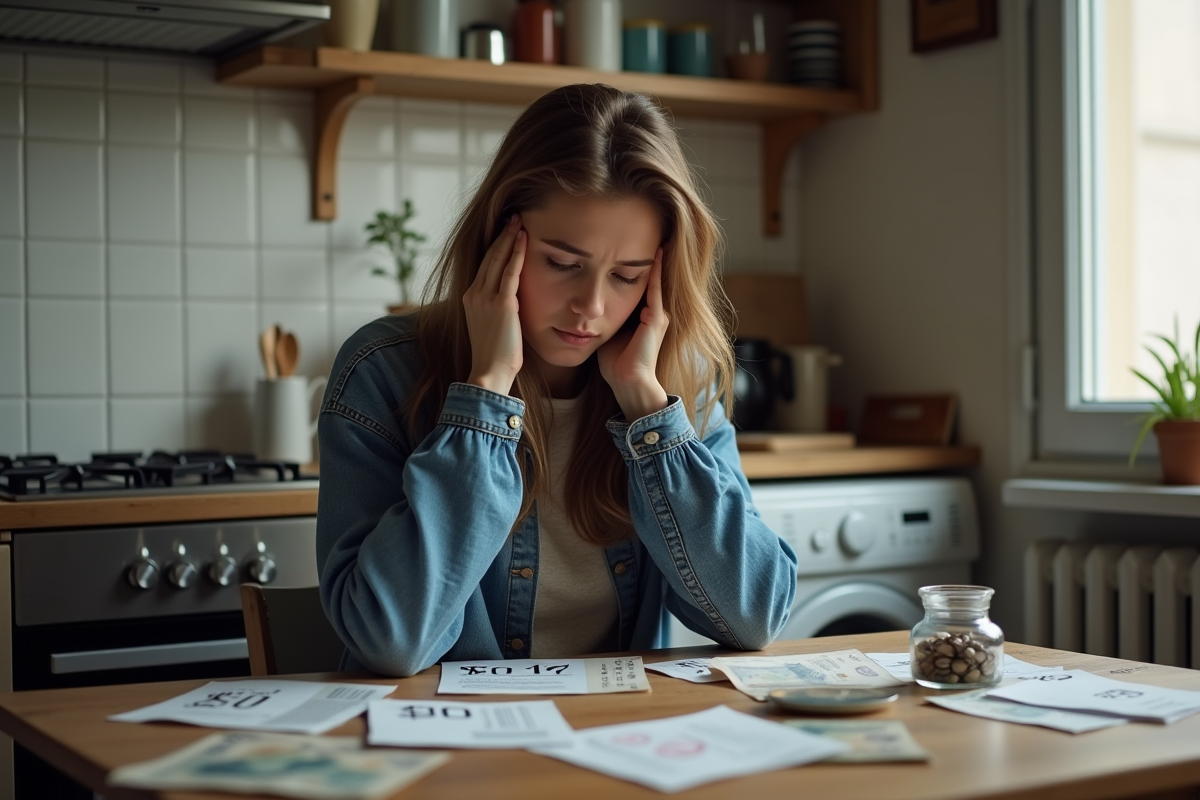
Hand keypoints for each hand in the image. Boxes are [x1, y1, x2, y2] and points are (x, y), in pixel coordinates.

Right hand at [464, 214, 525, 395]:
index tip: (505, 231)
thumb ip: (498, 309)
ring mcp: (485, 298)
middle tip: (513, 216)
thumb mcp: (492, 327)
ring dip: (509, 237)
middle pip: (488, 256)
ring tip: (519, 220)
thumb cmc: (495, 356)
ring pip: (497, 259)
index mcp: (470, 298)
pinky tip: (524, 239)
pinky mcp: (502, 304)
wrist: (489, 372)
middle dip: (501, 235)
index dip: (495, 246)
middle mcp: (474, 294)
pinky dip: (517, 253)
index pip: (484, 265)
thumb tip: (513, 301)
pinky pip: (510, 272)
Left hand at [597, 248, 669, 419]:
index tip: (628, 245)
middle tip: (648, 233)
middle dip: (646, 257)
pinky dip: (655, 273)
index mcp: (644, 316)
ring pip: (655, 281)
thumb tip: (583, 304)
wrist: (628, 382)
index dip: (634, 265)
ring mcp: (658, 315)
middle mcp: (655, 313)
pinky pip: (655, 290)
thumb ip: (602, 316)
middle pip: (649, 279)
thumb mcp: (606, 332)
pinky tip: (654, 255)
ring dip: (655, 260)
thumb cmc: (614, 363)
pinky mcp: (657, 320)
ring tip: (655, 236)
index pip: (639, 284)